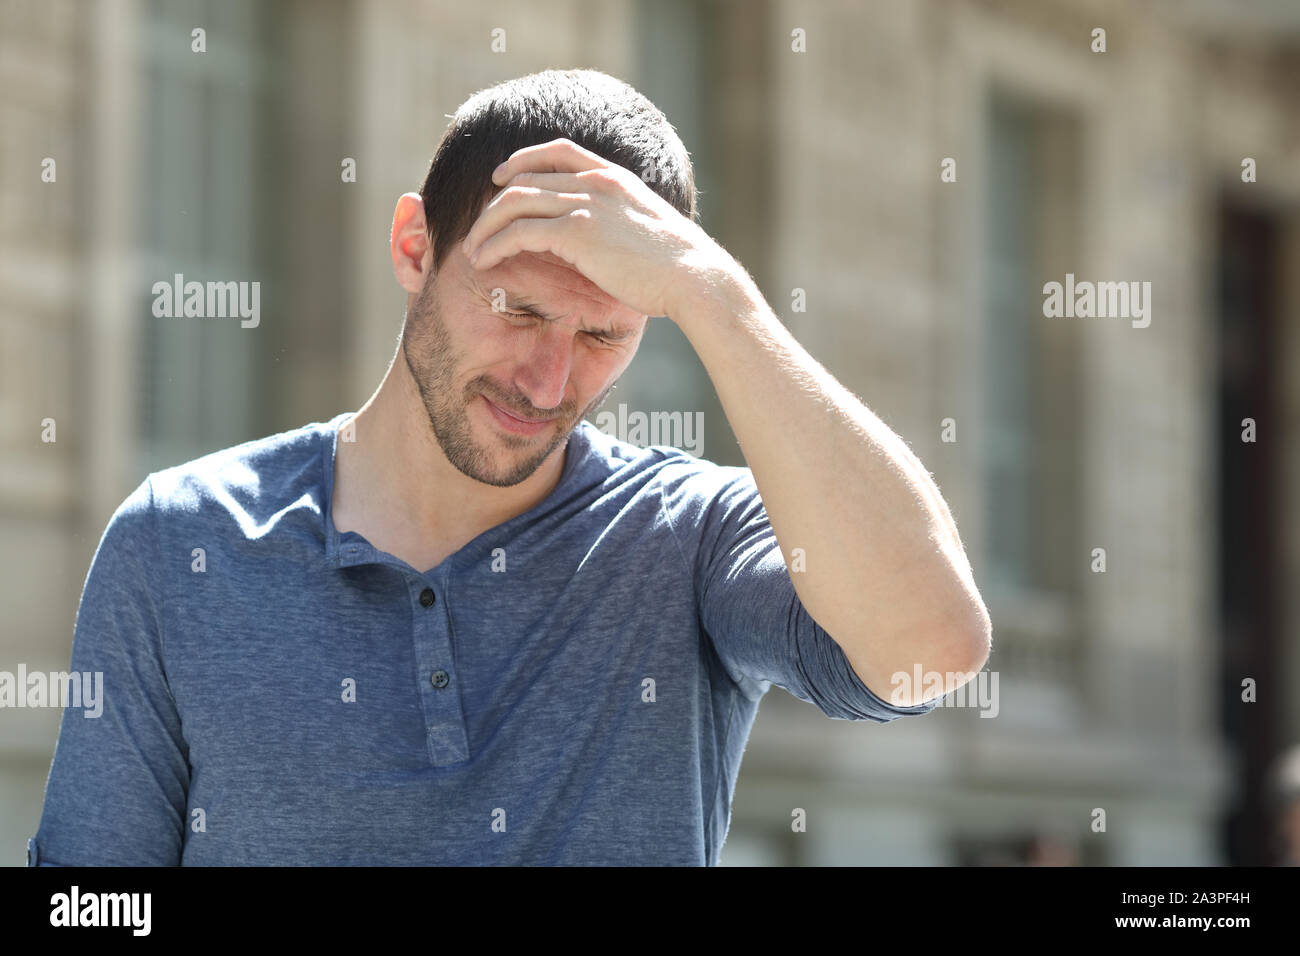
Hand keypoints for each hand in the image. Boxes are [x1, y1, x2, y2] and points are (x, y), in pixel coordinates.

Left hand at [459, 137, 730, 320]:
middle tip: (477, 227)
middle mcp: (596, 182)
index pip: (558, 150)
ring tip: (472, 249)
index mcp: (614, 177)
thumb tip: (609, 241)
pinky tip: (484, 260)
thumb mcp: (647, 228)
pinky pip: (520, 232)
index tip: (501, 177)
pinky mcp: (577, 232)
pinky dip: (495, 245)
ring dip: (486, 226)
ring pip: (514, 202)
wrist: (693, 276)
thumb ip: (621, 222)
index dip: (523, 159)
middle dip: (493, 203)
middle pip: (525, 178)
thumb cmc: (677, 266)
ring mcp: (585, 204)